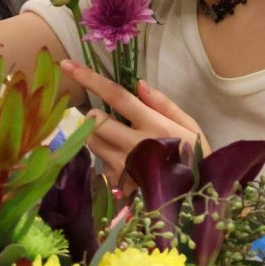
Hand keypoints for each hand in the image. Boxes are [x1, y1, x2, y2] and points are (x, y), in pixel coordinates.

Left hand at [60, 59, 207, 186]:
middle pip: (95, 121)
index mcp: (156, 125)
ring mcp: (125, 167)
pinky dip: (107, 158)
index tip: (68, 65)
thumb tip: (138, 83)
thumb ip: (164, 104)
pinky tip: (126, 164)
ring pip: (92, 141)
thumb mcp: (190, 126)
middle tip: (107, 119)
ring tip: (119, 143)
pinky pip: (99, 162)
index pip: (117, 97)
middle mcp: (136, 146)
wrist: (197, 200)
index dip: (90, 79)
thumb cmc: (194, 157)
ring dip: (98, 136)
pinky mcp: (118, 184)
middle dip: (95, 116)